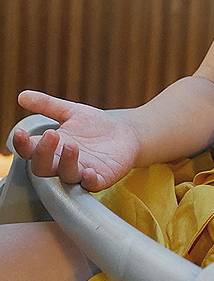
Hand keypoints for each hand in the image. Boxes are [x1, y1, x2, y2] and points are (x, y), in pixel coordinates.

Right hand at [13, 91, 142, 190]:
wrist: (126, 133)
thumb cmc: (96, 125)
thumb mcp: (71, 111)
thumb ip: (47, 105)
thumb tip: (22, 95)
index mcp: (53, 147)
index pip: (30, 151)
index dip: (23, 145)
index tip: (20, 133)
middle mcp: (63, 163)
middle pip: (43, 167)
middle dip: (43, 153)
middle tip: (51, 134)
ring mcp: (82, 171)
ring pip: (66, 175)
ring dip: (66, 162)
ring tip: (71, 145)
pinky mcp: (101, 177)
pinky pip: (92, 185)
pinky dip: (89, 180)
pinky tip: (88, 172)